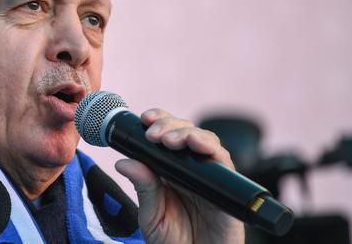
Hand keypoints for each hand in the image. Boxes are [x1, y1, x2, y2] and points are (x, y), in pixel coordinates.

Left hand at [115, 109, 244, 243]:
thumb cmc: (176, 243)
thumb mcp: (152, 216)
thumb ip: (143, 189)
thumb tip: (124, 162)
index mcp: (170, 171)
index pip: (166, 136)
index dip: (159, 121)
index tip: (145, 119)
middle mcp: (191, 169)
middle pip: (185, 132)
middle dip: (169, 125)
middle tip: (153, 134)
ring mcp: (209, 176)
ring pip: (204, 140)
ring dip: (186, 132)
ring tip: (169, 140)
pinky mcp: (227, 187)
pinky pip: (223, 161)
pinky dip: (210, 147)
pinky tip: (196, 143)